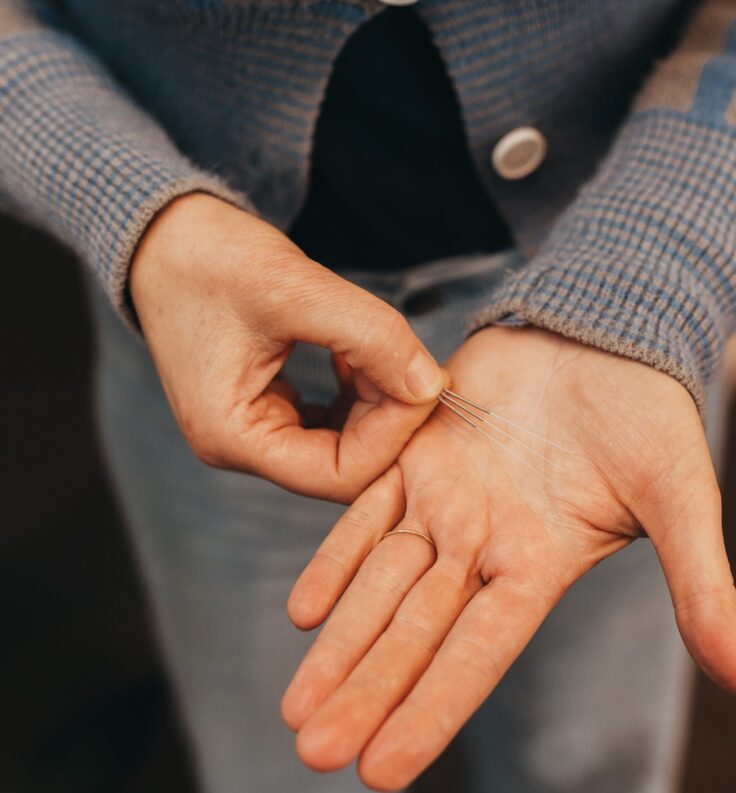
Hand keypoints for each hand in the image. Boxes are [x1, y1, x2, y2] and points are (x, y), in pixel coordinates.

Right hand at [129, 193, 444, 501]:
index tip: (427, 382)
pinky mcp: (267, 410)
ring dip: (377, 405)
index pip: (338, 473)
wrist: (165, 238)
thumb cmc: (212, 257)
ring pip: (342, 446)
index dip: (393, 435)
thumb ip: (370, 335)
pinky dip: (358, 394)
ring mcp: (253, 432)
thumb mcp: (295, 288)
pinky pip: (329, 423)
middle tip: (417, 365)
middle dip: (390, 418)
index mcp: (232, 436)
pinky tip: (361, 355)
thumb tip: (432, 385)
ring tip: (387, 352)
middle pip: (345, 465)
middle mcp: (239, 448)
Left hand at [281, 326, 735, 789]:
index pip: (477, 655)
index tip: (382, 769)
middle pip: (414, 633)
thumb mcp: (680, 500)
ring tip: (296, 710)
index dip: (430, 710)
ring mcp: (443, 504)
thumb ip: (699, 585)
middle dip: (365, 693)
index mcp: (537, 567)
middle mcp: (481, 548)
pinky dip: (334, 559)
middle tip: (315, 755)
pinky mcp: (414, 458)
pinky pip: (364, 515)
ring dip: (338, 645)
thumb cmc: (648, 414)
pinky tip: (302, 610)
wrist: (600, 334)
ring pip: (380, 586)